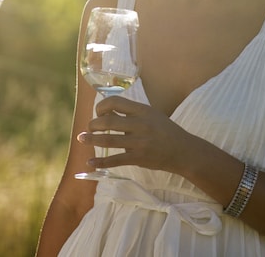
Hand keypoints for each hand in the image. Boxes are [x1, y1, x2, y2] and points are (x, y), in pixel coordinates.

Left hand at [77, 95, 191, 172]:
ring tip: (81, 139)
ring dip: (92, 139)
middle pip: (108, 121)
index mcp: (142, 110)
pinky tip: (90, 162)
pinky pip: (115, 160)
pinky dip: (101, 161)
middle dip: (93, 124)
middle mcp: (140, 125)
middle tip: (88, 127)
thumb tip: (107, 111)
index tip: (98, 112)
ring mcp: (139, 142)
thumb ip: (132, 112)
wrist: (183, 151)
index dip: (102, 106)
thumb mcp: (151, 114)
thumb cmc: (165, 131)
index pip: (115, 102)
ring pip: (108, 139)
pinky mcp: (138, 158)